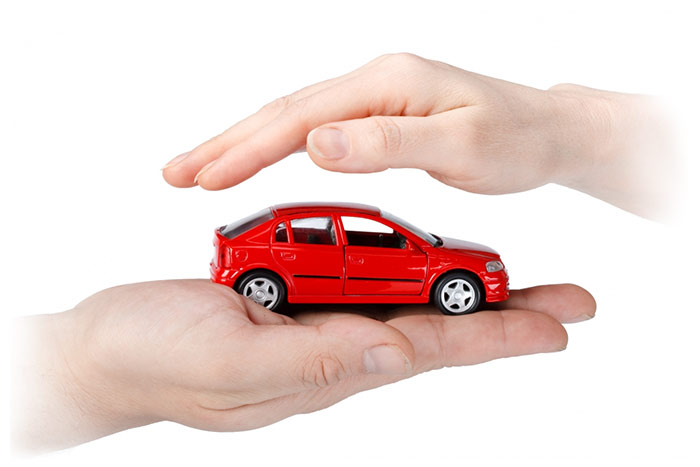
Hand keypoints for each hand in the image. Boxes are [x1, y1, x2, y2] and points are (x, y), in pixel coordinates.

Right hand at [13, 279, 593, 451]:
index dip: (495, 335)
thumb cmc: (159, 360)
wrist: (107, 347)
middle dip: (501, 314)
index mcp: (326, 360)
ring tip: (513, 285)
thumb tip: (396, 353)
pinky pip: (353, 282)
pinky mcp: (285, 295)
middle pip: (432, 326)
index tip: (557, 327)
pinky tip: (418, 272)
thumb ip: (316, 361)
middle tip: (566, 302)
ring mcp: (310, 319)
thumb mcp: (234, 365)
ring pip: (400, 301)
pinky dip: (395, 272)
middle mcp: (331, 342)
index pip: (429, 347)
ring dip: (458, 291)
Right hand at [162, 53, 673, 218]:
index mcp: (387, 84)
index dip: (247, 148)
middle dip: (226, 144)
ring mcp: (373, 98)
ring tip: (201, 169)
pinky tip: (256, 159)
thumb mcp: (460, 147)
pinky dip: (276, 146)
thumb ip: (388, 146)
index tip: (204, 176)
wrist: (547, 130)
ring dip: (243, 144)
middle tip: (176, 172)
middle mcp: (374, 83)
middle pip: (284, 113)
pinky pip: (314, 130)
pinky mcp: (377, 116)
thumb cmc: (515, 140)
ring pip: (293, 120)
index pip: (300, 118)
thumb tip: (315, 144)